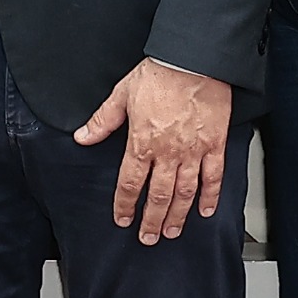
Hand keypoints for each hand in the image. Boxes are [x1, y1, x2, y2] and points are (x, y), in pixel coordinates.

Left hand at [77, 59, 234, 245]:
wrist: (193, 60)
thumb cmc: (159, 73)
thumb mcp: (122, 94)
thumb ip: (102, 120)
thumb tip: (83, 136)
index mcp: (142, 142)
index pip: (130, 184)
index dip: (124, 205)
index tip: (122, 219)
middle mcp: (168, 152)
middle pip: (158, 196)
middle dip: (151, 221)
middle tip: (149, 237)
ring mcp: (193, 150)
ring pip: (185, 193)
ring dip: (178, 215)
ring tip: (173, 231)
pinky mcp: (214, 144)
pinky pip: (213, 177)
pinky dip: (211, 196)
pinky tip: (206, 210)